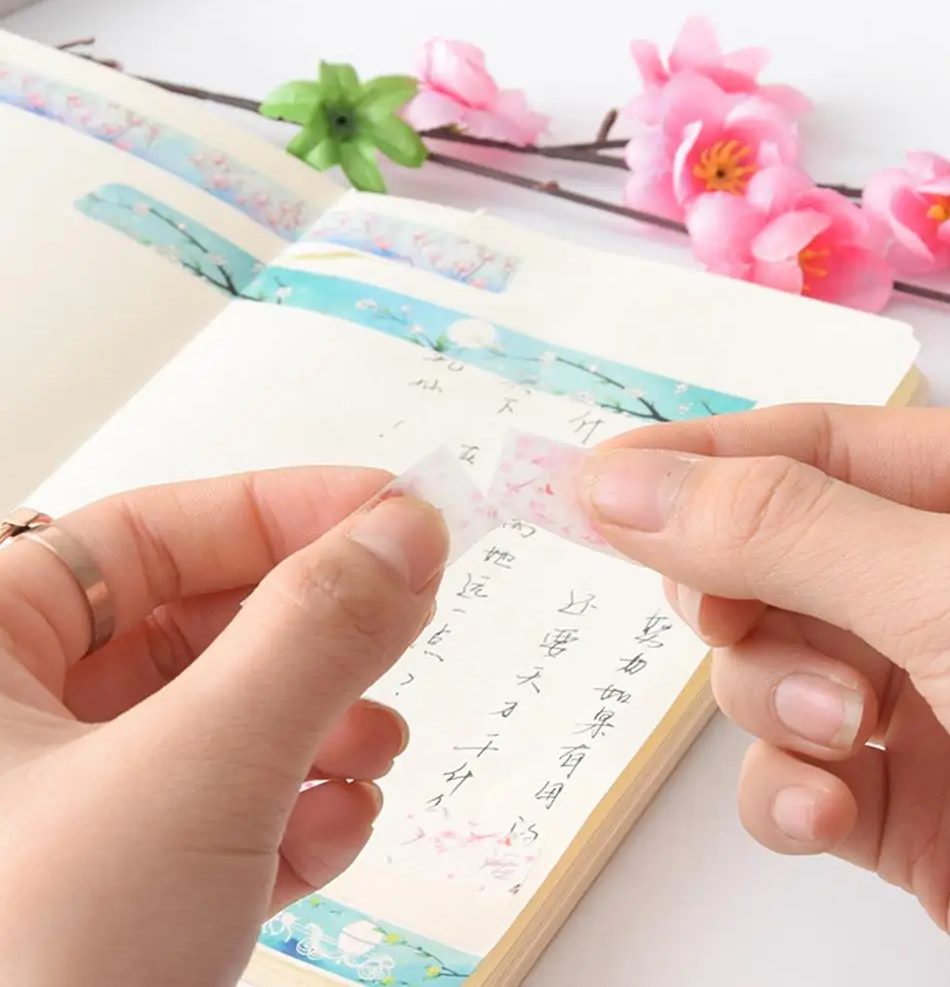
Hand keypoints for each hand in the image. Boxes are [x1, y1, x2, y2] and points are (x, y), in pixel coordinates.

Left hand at [0, 468, 446, 986]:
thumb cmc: (39, 966)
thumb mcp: (194, 775)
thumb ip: (311, 635)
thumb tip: (409, 530)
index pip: (153, 532)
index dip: (286, 508)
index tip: (396, 509)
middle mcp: (13, 721)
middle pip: (198, 625)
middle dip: (315, 631)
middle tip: (411, 617)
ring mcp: (62, 810)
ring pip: (220, 720)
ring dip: (318, 724)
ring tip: (376, 747)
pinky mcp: (112, 887)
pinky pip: (219, 808)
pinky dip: (293, 808)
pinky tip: (335, 828)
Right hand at [577, 404, 949, 975]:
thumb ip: (775, 530)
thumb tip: (618, 485)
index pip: (797, 447)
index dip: (690, 464)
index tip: (587, 485)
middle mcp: (940, 583)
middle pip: (763, 560)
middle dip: (740, 599)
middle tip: (727, 617)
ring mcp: (918, 694)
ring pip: (766, 669)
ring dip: (774, 700)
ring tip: (841, 730)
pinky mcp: (904, 802)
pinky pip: (795, 775)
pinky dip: (788, 792)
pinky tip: (822, 808)